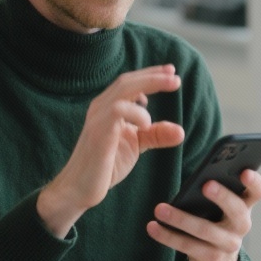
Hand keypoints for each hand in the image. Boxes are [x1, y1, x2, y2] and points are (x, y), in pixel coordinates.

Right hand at [37, 65, 185, 237]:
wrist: (80, 189)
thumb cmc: (106, 165)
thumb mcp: (136, 145)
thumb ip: (156, 135)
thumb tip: (181, 131)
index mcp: (109, 107)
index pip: (130, 83)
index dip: (151, 75)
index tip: (171, 72)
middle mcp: (101, 108)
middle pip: (127, 81)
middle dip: (154, 75)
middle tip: (176, 76)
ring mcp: (98, 118)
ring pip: (123, 89)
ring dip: (150, 83)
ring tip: (173, 85)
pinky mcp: (99, 133)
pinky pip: (117, 111)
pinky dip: (136, 112)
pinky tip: (148, 122)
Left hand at [147, 169, 260, 260]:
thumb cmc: (215, 221)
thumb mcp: (220, 206)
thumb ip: (215, 190)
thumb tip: (198, 176)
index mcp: (246, 205)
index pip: (258, 192)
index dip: (254, 182)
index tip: (245, 171)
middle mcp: (242, 225)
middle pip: (237, 210)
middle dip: (223, 197)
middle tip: (205, 185)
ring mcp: (229, 245)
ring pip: (206, 230)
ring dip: (181, 219)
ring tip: (160, 209)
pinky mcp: (212, 259)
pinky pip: (188, 246)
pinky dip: (168, 236)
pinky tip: (153, 227)